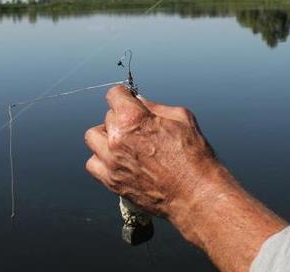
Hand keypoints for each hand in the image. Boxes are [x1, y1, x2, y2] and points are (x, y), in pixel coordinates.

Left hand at [84, 85, 286, 271]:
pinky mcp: (112, 182)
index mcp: (133, 119)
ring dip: (106, 136)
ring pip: (93, 138)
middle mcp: (117, 139)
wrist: (196, 194)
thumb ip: (156, 107)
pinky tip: (117, 159)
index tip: (128, 99)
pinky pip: (93, 164)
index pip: (114, 94)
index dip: (124, 95)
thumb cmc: (194, 156)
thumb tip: (139, 101)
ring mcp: (112, 162)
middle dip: (122, 117)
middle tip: (138, 126)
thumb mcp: (182, 118)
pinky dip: (102, 159)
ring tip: (122, 141)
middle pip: (107, 117)